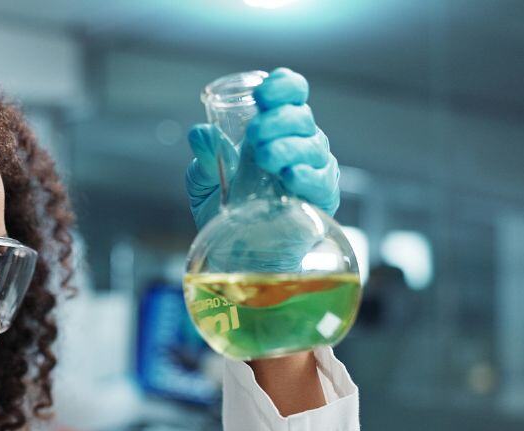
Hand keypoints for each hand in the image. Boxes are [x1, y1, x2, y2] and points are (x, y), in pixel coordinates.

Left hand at [186, 68, 340, 230]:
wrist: (237, 252)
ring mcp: (313, 169)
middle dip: (277, 119)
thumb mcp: (204, 181)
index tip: (262, 95)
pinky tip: (289, 177)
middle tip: (254, 134)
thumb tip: (201, 133)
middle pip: (301, 116)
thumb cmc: (225, 208)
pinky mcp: (321, 199)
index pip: (291, 92)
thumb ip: (203, 158)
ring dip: (288, 147)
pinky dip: (306, 177)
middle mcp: (299, 142)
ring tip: (264, 157)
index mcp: (274, 127)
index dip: (282, 86)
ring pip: (313, 146)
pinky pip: (322, 182)